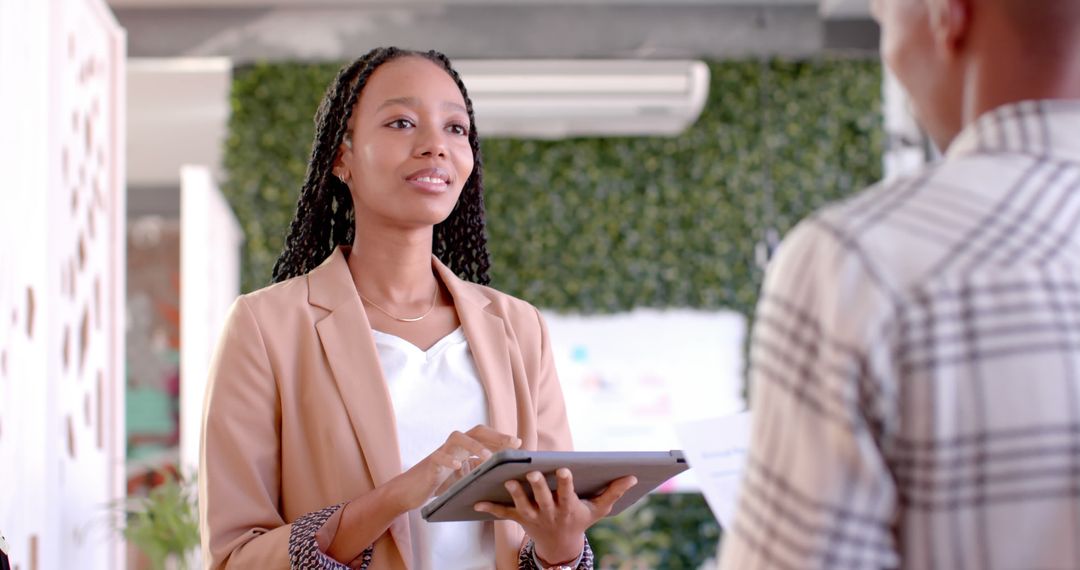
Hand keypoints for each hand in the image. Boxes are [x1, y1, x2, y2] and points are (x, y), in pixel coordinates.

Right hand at [387, 425, 520, 511]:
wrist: (409, 492)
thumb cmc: (438, 484)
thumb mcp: (462, 477)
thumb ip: (477, 471)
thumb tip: (501, 472)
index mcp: (463, 448)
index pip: (484, 436)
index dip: (501, 437)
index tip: (518, 443)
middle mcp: (454, 446)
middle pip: (475, 431)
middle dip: (495, 435)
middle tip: (512, 443)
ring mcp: (441, 453)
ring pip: (458, 438)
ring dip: (474, 445)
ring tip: (487, 457)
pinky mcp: (429, 464)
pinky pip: (439, 456)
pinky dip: (449, 460)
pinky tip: (459, 466)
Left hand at [473, 468, 637, 564]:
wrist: (560, 547)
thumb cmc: (580, 521)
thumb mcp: (599, 510)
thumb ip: (613, 492)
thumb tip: (632, 476)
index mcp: (568, 507)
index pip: (567, 492)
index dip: (565, 481)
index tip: (563, 469)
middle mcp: (550, 512)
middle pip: (542, 498)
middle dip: (537, 486)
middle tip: (532, 473)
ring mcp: (533, 516)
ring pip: (522, 505)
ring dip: (515, 494)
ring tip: (508, 480)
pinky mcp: (519, 519)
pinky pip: (503, 514)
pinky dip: (490, 509)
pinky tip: (476, 503)